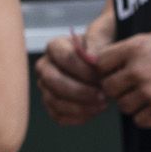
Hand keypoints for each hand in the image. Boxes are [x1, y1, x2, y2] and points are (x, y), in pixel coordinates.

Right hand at [36, 11, 113, 125]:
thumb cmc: (103, 47)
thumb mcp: (105, 34)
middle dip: (79, 91)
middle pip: (53, 81)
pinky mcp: (51, 103)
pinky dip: (76, 117)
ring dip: (80, 107)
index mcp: (55, 47)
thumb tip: (90, 57)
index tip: (102, 76)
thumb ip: (97, 40)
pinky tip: (93, 112)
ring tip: (102, 105)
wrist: (103, 63)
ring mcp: (46, 86)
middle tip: (103, 96)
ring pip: (54, 101)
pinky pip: (57, 115)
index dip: (84, 70)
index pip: (65, 58)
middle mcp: (45, 66)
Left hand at [93, 31, 150, 128]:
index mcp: (137, 48)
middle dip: (117, 88)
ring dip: (132, 103)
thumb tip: (106, 60)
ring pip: (123, 106)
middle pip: (108, 87)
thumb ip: (132, 49)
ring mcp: (150, 91)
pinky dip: (146, 116)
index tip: (113, 72)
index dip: (105, 69)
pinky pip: (140, 120)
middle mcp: (139, 69)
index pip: (100, 62)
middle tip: (129, 87)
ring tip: (146, 97)